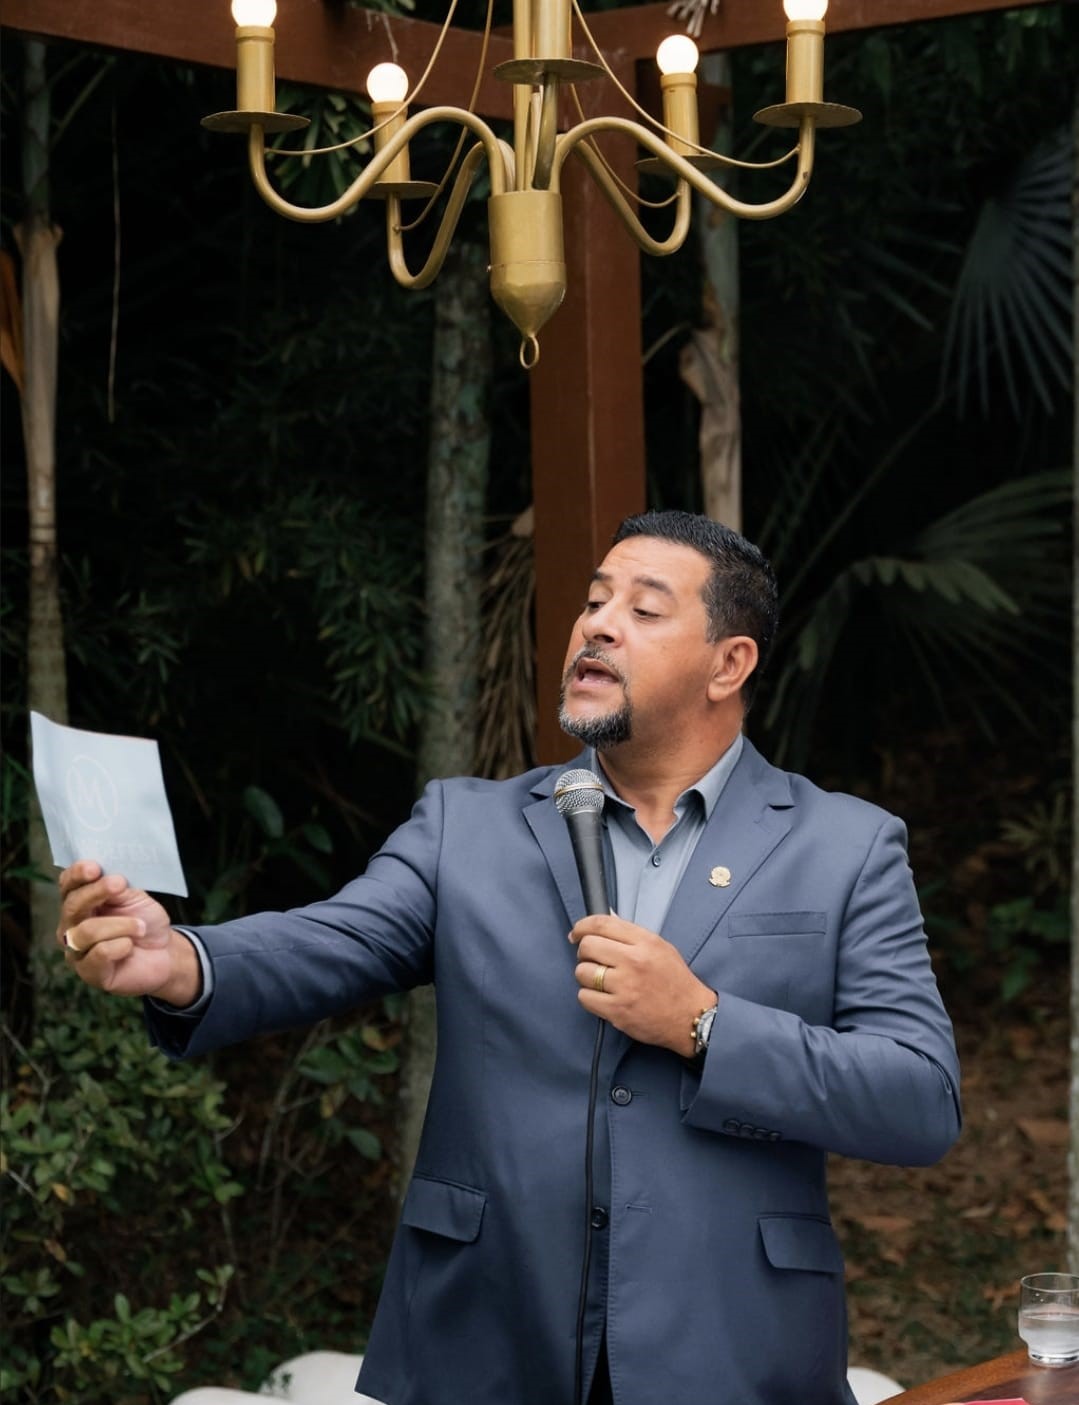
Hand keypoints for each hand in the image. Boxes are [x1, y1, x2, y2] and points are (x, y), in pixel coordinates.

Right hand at [57, 861, 199, 1004]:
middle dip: (96, 892)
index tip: (94, 867)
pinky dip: (120, 945)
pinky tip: (130, 945)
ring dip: (119, 924)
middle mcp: (71, 927)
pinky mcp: (89, 972)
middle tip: (119, 884)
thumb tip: (107, 875)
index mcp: (80, 902)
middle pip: (71, 906)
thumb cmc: (145, 921)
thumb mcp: (135, 898)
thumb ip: (117, 887)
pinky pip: (99, 954)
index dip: (76, 875)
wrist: (165, 953)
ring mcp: (76, 951)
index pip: (67, 885)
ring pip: (86, 931)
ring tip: (140, 926)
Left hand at [569, 913, 716, 1055]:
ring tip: (602, 982)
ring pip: (582, 972)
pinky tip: (602, 997)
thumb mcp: (660, 948)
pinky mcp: (618, 1011)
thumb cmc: (675, 981)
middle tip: (592, 960)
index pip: (602, 924)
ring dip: (587, 977)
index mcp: (645, 942)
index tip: (576, 933)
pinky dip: (589, 997)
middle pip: (587, 946)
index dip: (582, 926)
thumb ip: (631, 936)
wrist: (691, 1016)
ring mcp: (625, 987)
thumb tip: (602, 925)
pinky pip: (584, 997)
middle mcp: (634, 962)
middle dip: (584, 953)